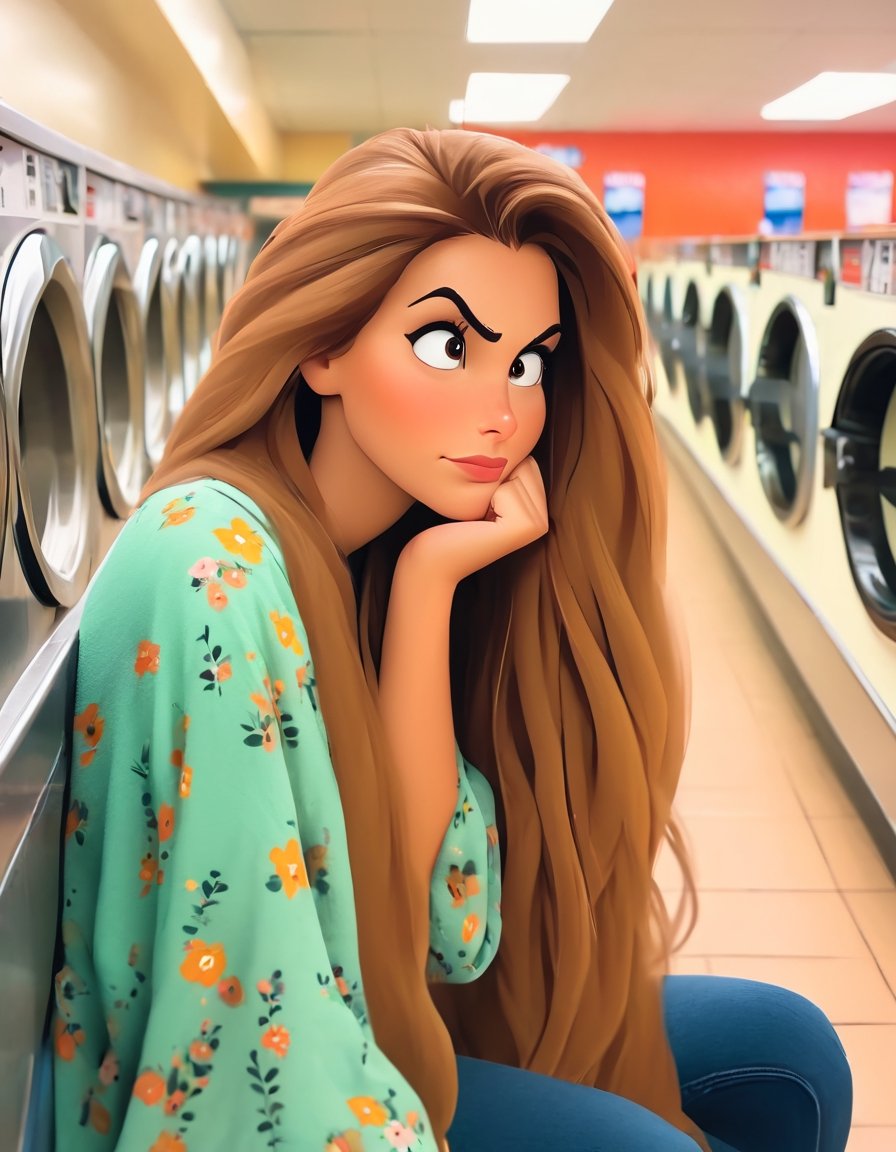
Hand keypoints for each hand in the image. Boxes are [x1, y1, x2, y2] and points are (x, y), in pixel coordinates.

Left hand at [397, 456, 548, 587]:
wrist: (432, 560)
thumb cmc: (450, 524)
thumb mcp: (482, 493)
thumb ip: (503, 471)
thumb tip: (508, 428)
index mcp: (538, 510)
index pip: (526, 461)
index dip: (496, 474)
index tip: (482, 505)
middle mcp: (543, 520)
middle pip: (524, 464)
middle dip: (494, 479)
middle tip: (478, 513)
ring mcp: (537, 525)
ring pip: (515, 473)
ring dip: (487, 489)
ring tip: (477, 518)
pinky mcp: (524, 528)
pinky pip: (505, 488)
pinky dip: (483, 499)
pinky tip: (476, 524)